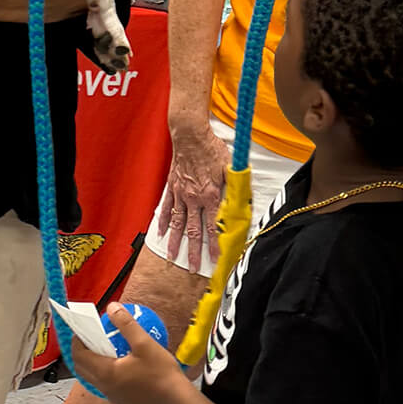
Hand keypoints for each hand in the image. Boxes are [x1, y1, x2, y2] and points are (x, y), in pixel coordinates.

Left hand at [72, 303, 187, 403]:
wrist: (176, 399)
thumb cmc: (161, 373)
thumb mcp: (144, 342)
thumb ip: (126, 324)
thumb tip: (112, 307)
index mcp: (107, 373)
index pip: (79, 355)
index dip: (77, 340)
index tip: (81, 327)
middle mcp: (105, 387)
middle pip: (81, 368)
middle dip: (80, 350)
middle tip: (90, 335)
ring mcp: (113, 396)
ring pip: (92, 377)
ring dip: (91, 360)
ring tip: (103, 344)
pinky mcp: (121, 400)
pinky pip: (104, 383)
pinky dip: (103, 369)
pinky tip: (119, 359)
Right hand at [159, 123, 229, 270]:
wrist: (190, 135)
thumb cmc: (211, 148)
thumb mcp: (229, 166)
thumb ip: (235, 185)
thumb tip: (243, 200)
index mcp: (209, 195)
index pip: (213, 227)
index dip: (215, 245)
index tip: (215, 260)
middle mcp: (193, 198)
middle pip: (193, 230)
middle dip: (194, 251)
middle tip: (192, 269)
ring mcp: (180, 193)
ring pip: (177, 222)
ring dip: (175, 241)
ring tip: (172, 256)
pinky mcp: (172, 186)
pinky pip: (165, 206)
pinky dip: (162, 220)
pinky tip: (159, 231)